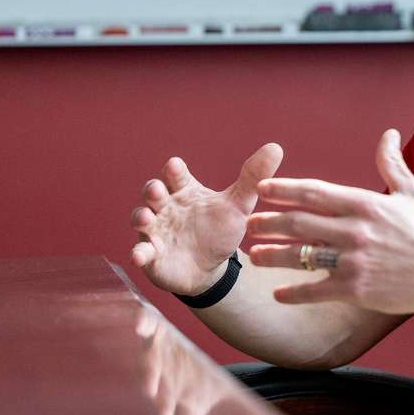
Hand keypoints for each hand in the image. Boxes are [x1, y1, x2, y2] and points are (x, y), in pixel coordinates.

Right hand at [130, 144, 283, 295]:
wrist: (212, 267)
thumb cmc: (220, 229)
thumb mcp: (239, 205)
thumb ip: (254, 178)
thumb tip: (275, 147)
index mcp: (185, 191)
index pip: (176, 175)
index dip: (174, 171)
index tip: (175, 166)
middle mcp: (166, 207)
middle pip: (153, 193)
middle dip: (152, 190)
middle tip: (156, 190)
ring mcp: (156, 230)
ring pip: (142, 219)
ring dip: (141, 217)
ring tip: (145, 218)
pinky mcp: (152, 255)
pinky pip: (140, 252)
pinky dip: (138, 253)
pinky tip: (140, 257)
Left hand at [246, 129, 413, 315]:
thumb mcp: (413, 192)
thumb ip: (392, 164)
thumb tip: (388, 134)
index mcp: (365, 204)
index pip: (314, 193)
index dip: (284, 189)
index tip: (262, 189)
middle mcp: (355, 230)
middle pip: (300, 223)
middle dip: (270, 222)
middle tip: (249, 223)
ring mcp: (354, 261)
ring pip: (301, 256)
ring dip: (273, 255)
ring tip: (254, 254)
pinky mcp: (356, 289)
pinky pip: (315, 290)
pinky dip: (293, 292)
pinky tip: (277, 292)